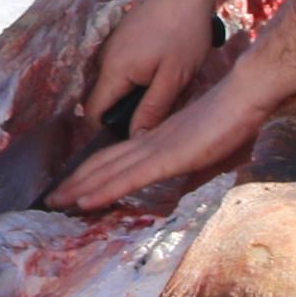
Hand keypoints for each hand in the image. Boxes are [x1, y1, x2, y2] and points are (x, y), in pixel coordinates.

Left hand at [53, 46, 266, 208]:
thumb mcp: (208, 150)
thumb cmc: (234, 120)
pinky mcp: (167, 158)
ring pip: (108, 171)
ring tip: (54, 202)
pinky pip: (129, 178)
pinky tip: (84, 202)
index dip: (92, 171)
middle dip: (75, 182)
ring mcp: (155, 149)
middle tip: (50, 199)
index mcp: (157, 139)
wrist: (245, 94)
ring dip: (79, 189)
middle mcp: (149, 142)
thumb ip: (192, 165)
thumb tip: (182, 183)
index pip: (116, 157)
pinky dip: (104, 190)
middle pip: (103, 163)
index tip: (73, 185)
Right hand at [79, 0, 223, 147]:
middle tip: (159, 117)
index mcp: (114, 72)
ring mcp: (113, 47)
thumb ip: (152, 110)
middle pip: (104, 101)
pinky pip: (124, 70)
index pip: (93, 114)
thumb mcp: (174, 77)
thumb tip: (135, 139)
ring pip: (117, 85)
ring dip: (136, 96)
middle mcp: (105, 60)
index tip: (134, 140)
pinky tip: (166, 74)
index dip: (108, 132)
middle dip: (126, 114)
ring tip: (168, 94)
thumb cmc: (183, 30)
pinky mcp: (124, 39)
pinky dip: (140, 79)